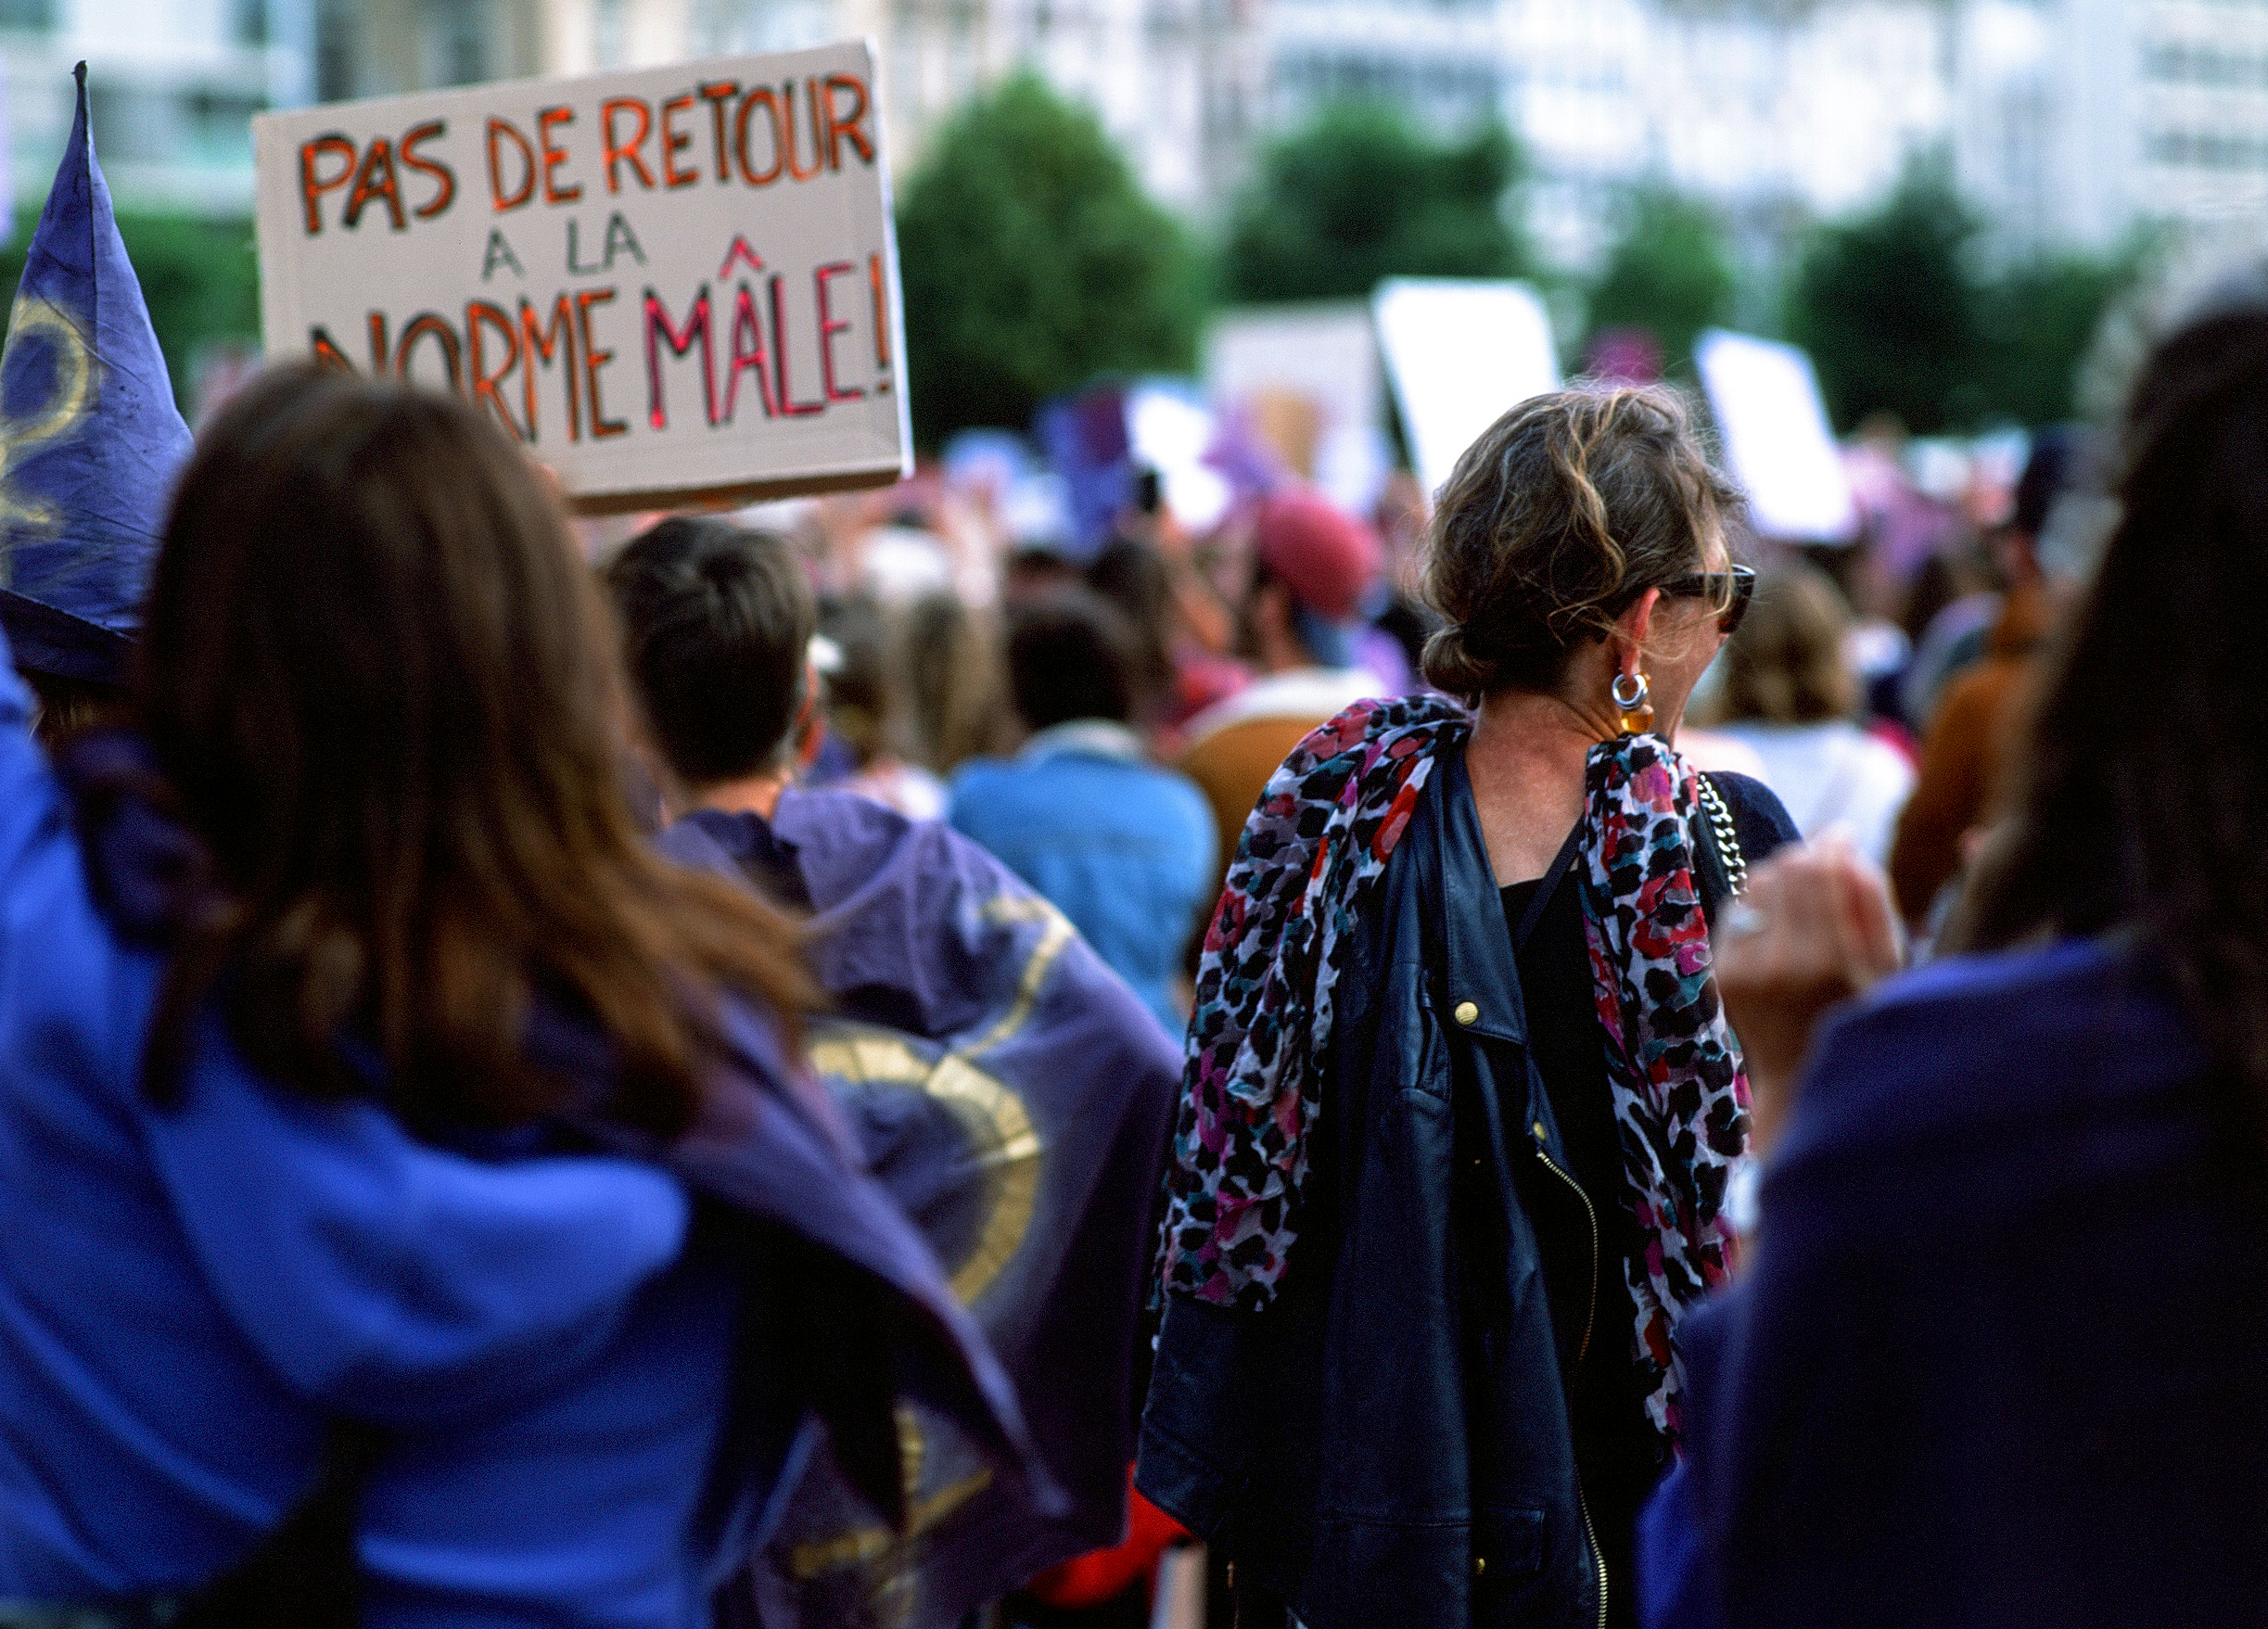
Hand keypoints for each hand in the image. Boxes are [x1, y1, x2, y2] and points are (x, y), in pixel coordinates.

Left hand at [1716, 838, 1902, 1159]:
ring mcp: (1742, 971)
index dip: (1831, 845)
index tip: (1844, 835)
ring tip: (1807, 893)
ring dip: (1783, 875)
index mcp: (1829, 964)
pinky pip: (1738, 908)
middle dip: (1808, 855)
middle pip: (1786, 870)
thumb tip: (1845, 848)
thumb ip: (1872, 904)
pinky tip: (1781, 919)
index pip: (1818, 873)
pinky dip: (1760, 902)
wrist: (1802, 1075)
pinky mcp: (1720, 972)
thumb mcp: (1887, 967)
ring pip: (1757, 882)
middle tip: (1828, 860)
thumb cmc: (1861, 1015)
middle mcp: (1779, 966)